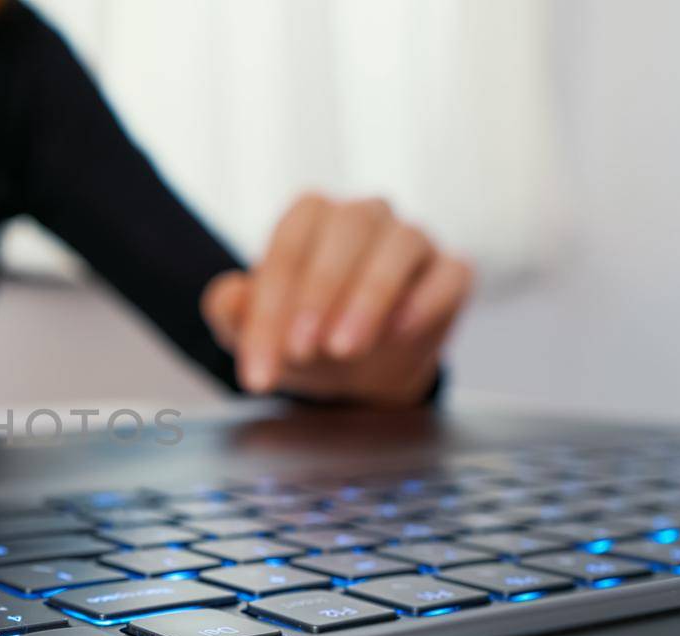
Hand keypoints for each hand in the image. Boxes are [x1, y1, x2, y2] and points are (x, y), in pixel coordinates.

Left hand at [200, 193, 471, 405]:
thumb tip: (228, 295)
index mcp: (309, 217)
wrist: (355, 376)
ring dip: (370, 295)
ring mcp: (411, 239)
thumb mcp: (254, 335)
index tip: (260, 364)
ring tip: (345, 348)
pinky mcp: (450, 272)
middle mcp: (363, 216)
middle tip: (302, 351)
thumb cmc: (301, 341)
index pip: (288, 246)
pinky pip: (450, 272)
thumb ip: (232, 312)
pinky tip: (399, 333)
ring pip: (400, 244)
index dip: (270, 306)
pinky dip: (426, 300)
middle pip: (346, 231)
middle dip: (320, 292)